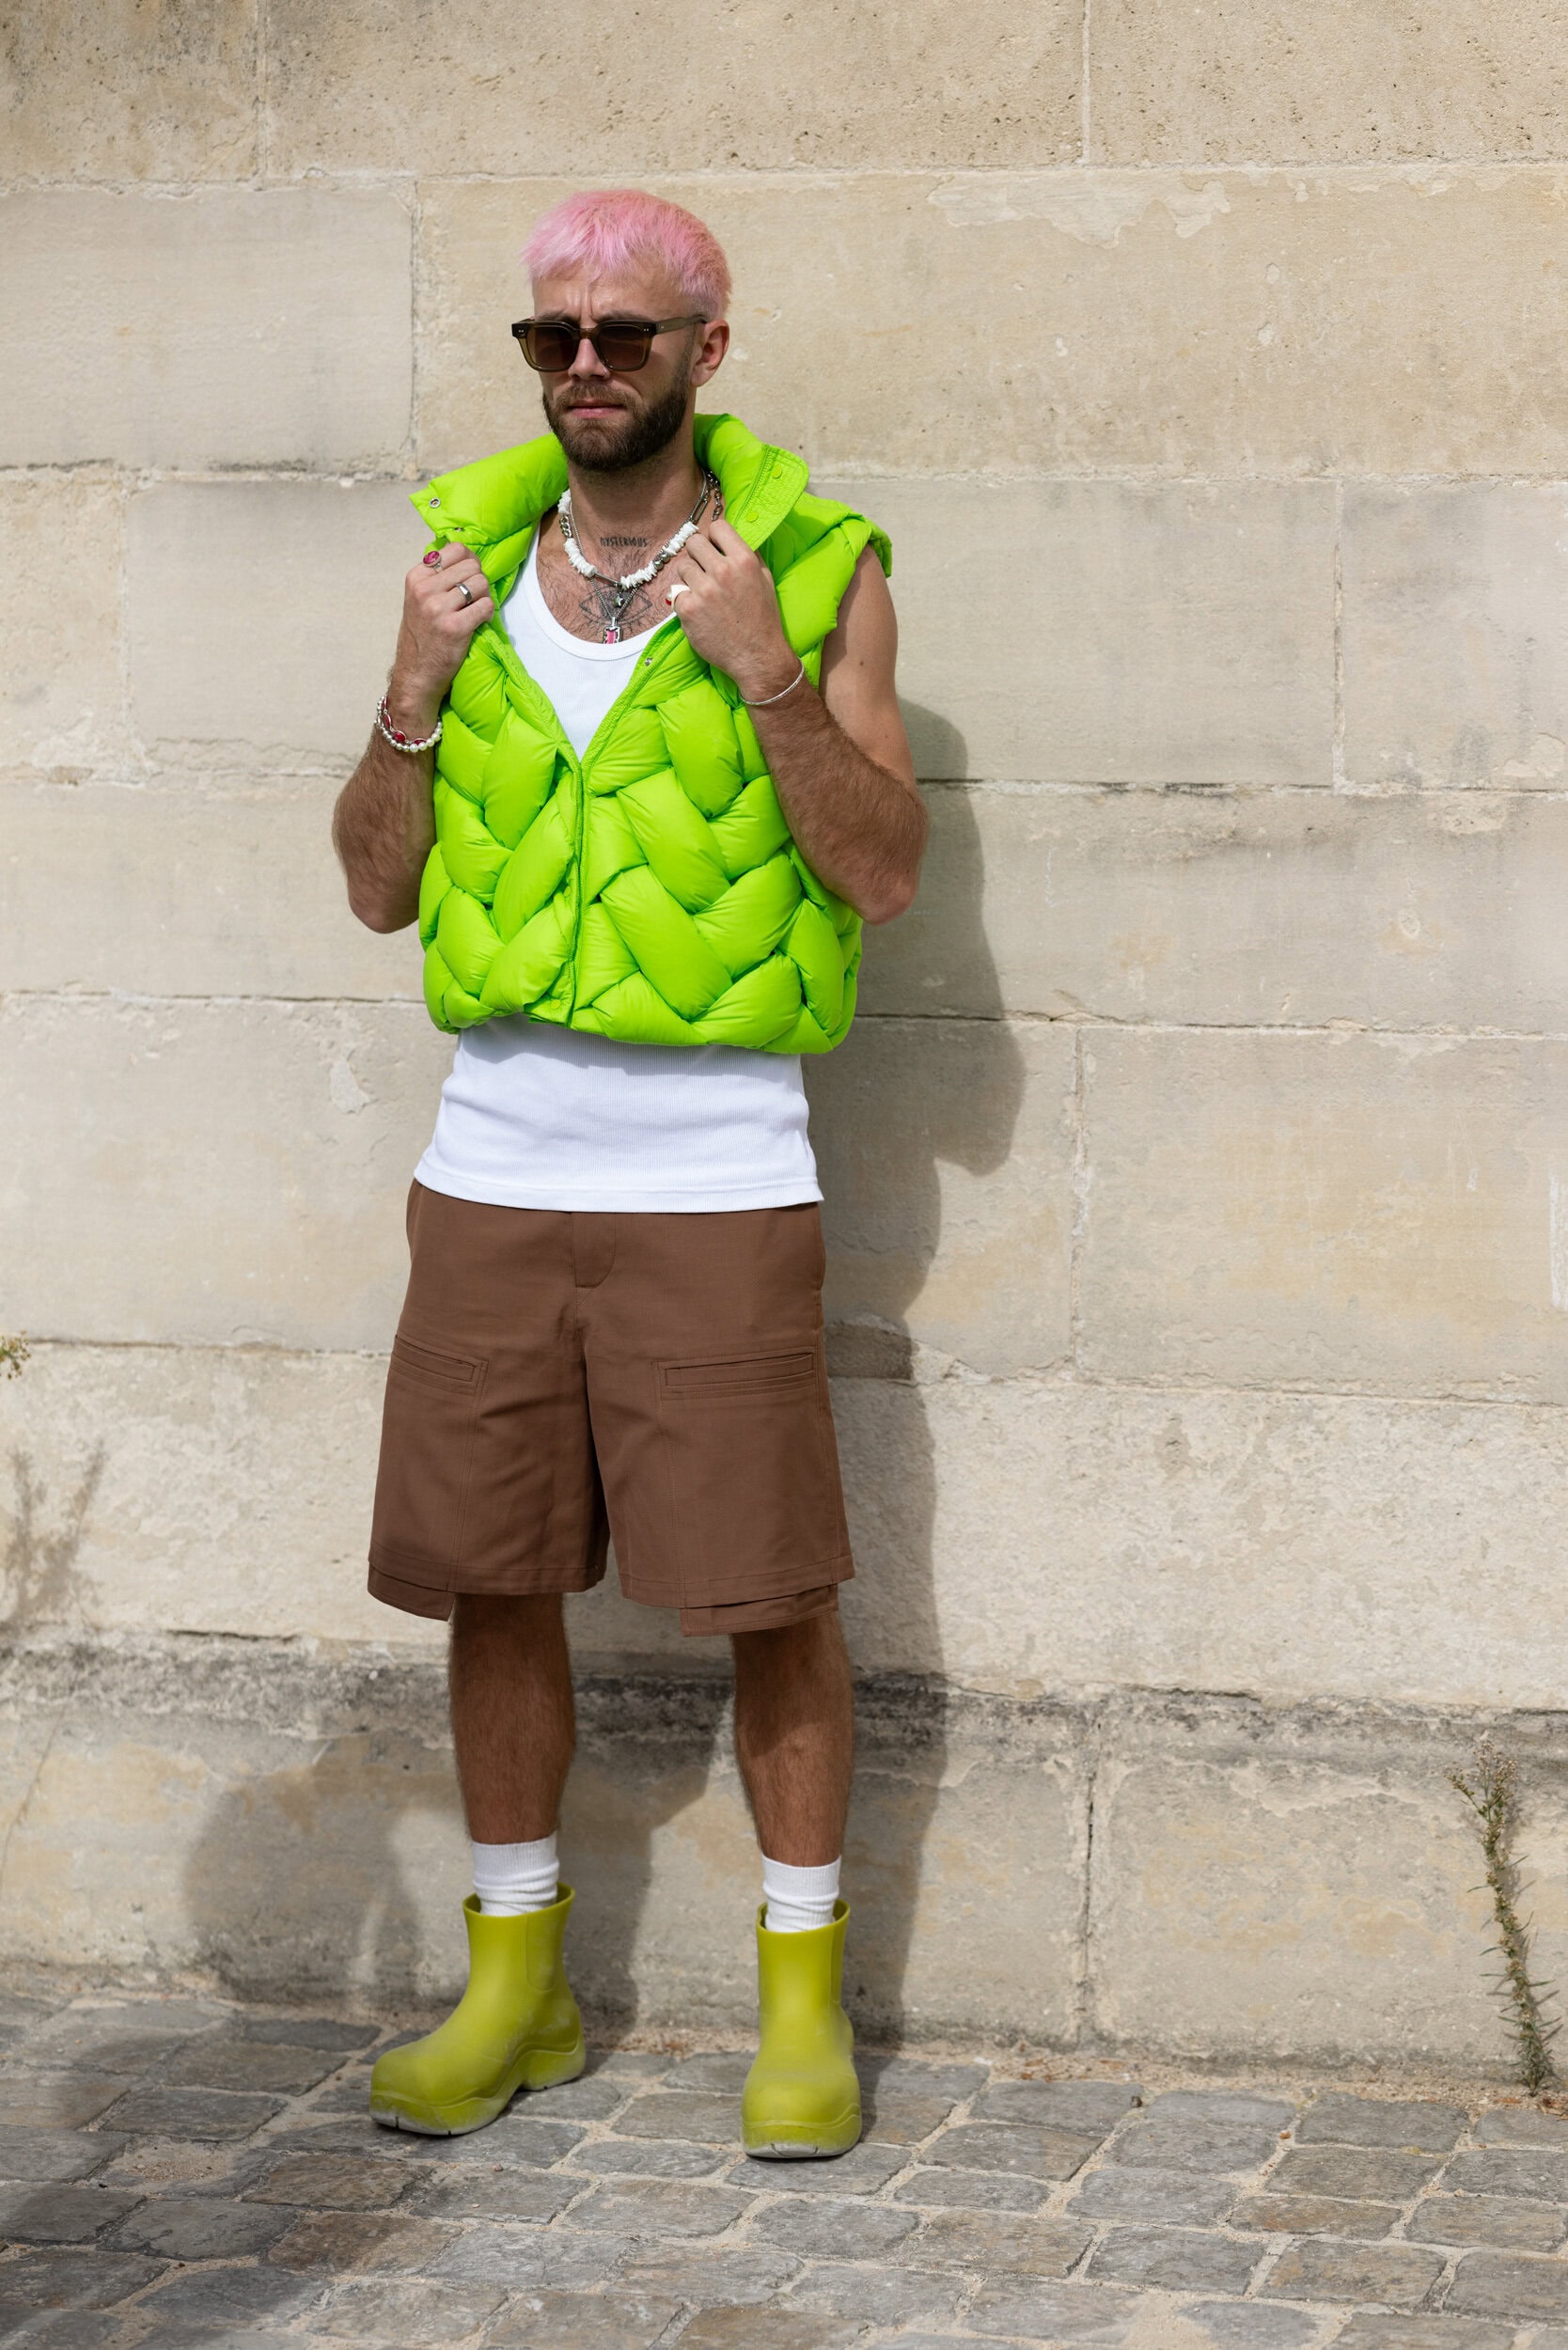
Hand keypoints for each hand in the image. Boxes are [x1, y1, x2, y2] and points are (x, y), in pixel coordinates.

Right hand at [386, 543, 494, 731]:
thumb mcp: (419, 599)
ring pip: (481, 584)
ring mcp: (438, 608)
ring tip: (475, 611)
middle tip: (473, 598)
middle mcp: (425, 590)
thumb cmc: (422, 636)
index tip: (467, 578)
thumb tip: (466, 553)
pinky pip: (486, 607)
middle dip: (479, 580)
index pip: (455, 549)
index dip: (469, 561)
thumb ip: (437, 577)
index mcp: (416, 577)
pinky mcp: (455, 627)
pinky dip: (488, 614)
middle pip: (472, 566)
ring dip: (484, 597)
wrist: (417, 674)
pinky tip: (478, 622)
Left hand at [662, 517, 797, 700]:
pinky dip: (684, 601)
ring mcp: (703, 590)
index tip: (714, 547)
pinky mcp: (687, 609)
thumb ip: (748, 556)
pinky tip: (699, 612)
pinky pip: (676, 593)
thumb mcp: (765, 580)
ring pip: (683, 567)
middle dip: (697, 554)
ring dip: (690, 578)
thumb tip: (729, 540)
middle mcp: (722, 571)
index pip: (717, 527)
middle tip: (703, 569)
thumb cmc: (763, 619)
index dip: (714, 537)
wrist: (757, 657)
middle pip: (694, 543)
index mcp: (744, 560)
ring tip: (703, 594)